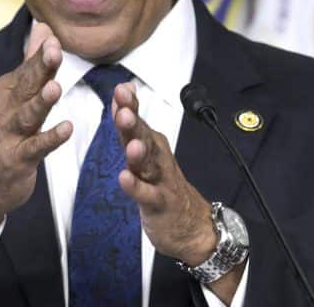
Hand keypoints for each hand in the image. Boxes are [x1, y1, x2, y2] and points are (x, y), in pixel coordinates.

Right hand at [0, 23, 71, 258]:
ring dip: (41, 102)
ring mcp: (10, 134)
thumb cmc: (8, 132)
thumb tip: (45, 27)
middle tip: (54, 50)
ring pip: (28, 115)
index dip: (41, 54)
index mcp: (10, 90)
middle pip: (27, 85)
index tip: (54, 36)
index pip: (29, 68)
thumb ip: (32, 60)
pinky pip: (36, 147)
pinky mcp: (18, 159)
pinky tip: (67, 128)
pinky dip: (51, 138)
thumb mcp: (18, 93)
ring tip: (56, 88)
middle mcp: (8, 108)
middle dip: (40, 67)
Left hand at [114, 85, 244, 303]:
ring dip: (139, 153)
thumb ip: (131, 125)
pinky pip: (146, 195)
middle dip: (134, 124)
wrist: (192, 223)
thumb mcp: (145, 152)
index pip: (138, 121)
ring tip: (131, 144)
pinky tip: (124, 179)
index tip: (121, 90)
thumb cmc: (163, 183)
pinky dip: (136, 187)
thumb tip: (123, 91)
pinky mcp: (160, 204)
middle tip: (124, 110)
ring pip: (148, 164)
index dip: (129, 106)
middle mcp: (157, 158)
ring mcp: (160, 181)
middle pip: (144, 138)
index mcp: (152, 144)